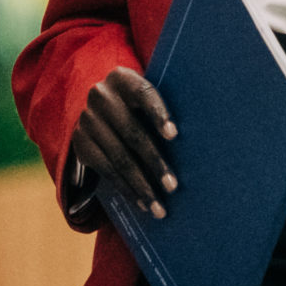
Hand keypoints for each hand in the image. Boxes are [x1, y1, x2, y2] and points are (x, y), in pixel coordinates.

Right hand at [70, 67, 176, 218]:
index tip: (174, 135)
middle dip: (154, 162)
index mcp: (122, 79)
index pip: (144, 94)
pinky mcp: (81, 143)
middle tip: (172, 186)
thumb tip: (205, 137)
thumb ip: (163, 110)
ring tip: (159, 206)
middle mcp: (101, 96)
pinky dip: (126, 189)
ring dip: (141, 185)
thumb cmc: (138, 105)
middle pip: (132, 133)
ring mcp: (88, 120)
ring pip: (119, 158)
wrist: (98, 109)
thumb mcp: (146, 98)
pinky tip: (142, 202)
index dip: (158, 114)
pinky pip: (106, 170)